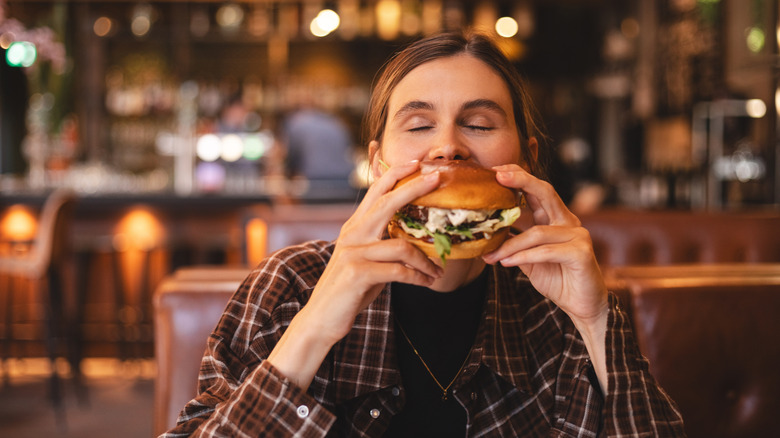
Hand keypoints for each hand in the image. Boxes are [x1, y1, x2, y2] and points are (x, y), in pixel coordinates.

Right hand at [302, 160, 443, 343]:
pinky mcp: (357, 273)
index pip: (376, 191)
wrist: (321, 319)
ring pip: (402, 245)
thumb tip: (414, 238)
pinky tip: (427, 282)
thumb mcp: (366, 260)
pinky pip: (399, 271)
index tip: (417, 163)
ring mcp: (353, 252)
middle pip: (387, 202)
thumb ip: (383, 244)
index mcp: (354, 227)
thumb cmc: (349, 290)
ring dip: (426, 260)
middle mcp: (352, 234)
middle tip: (438, 178)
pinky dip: (418, 277)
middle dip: (415, 188)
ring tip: (438, 271)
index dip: (396, 174)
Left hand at [482, 164, 607, 324]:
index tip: (496, 171)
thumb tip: (487, 240)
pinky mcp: (581, 253)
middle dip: (521, 181)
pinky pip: (546, 251)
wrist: (581, 305)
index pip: (537, 191)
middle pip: (545, 192)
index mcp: (556, 219)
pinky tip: (507, 263)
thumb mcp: (529, 259)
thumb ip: (514, 245)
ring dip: (510, 245)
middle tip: (498, 177)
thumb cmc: (557, 279)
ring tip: (492, 255)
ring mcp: (578, 235)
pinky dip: (524, 256)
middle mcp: (568, 222)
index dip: (519, 177)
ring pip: (537, 232)